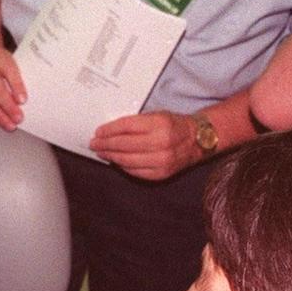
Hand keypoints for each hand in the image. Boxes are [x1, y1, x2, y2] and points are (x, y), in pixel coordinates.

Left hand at [88, 110, 202, 179]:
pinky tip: (116, 161)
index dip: (109, 130)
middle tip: (94, 144)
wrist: (197, 141)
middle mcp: (161, 143)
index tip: (98, 132)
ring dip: (111, 156)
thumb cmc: (173, 125)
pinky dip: (123, 166)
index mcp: (159, 124)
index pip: (126, 127)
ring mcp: (161, 161)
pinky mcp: (160, 174)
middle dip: (105, 144)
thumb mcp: (156, 116)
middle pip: (124, 145)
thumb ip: (135, 123)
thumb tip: (109, 132)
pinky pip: (135, 171)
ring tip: (101, 152)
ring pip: (127, 160)